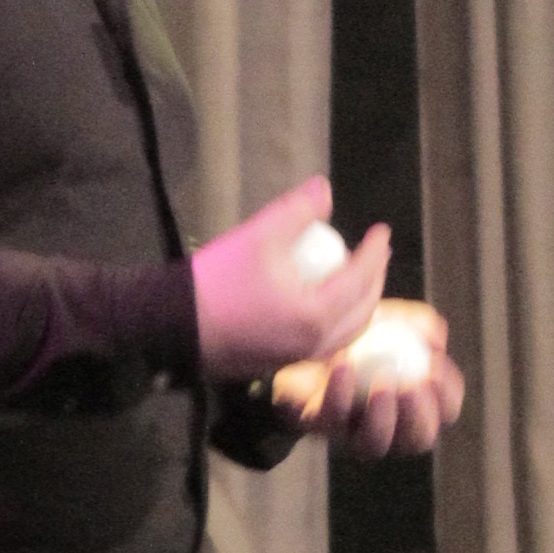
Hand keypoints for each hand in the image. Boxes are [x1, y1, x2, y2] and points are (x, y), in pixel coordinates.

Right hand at [192, 178, 387, 378]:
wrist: (170, 327)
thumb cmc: (217, 282)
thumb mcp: (259, 236)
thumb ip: (297, 210)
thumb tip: (324, 188)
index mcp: (317, 315)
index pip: (361, 279)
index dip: (375, 251)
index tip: (382, 231)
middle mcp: (314, 344)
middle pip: (363, 314)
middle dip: (376, 282)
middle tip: (377, 255)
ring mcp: (296, 359)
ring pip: (345, 335)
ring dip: (359, 306)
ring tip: (358, 280)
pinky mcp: (277, 364)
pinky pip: (324, 344)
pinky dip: (337, 322)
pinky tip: (325, 304)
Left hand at [279, 303, 467, 461]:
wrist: (303, 345)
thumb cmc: (359, 337)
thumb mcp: (392, 322)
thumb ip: (418, 324)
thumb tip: (436, 339)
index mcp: (415, 406)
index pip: (445, 411)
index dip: (447, 394)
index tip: (436, 365)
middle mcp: (390, 429)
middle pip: (419, 439)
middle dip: (421, 415)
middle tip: (415, 387)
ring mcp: (352, 434)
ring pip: (376, 444)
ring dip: (383, 416)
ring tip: (383, 383)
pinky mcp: (319, 426)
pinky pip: (332, 417)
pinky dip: (340, 392)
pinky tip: (344, 366)